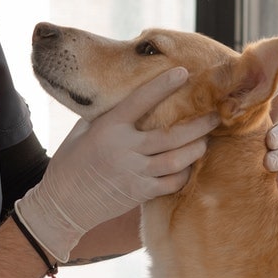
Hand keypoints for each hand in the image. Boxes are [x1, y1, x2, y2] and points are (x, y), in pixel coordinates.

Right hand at [15, 68, 218, 262]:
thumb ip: (104, 115)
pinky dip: (184, 173)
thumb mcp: (81, 132)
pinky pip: (172, 183)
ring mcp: (134, 173)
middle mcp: (124, 150)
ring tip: (206, 140)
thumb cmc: (69, 163)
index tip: (183, 73)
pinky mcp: (139, 193)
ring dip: (196, 149)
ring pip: (177, 160)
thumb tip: (126, 96)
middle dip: (198, 124)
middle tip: (215, 115)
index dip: (163, 86)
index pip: (140, 101)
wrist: (63, 204)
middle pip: (172, 135)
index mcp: (108, 129)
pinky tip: (189, 165)